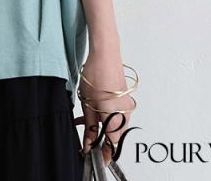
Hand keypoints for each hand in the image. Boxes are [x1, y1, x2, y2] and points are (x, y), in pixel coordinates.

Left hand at [76, 49, 132, 167]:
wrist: (105, 52)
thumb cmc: (97, 75)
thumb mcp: (88, 104)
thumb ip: (90, 127)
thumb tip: (89, 144)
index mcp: (117, 118)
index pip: (113, 145)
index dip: (104, 154)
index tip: (95, 157)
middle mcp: (125, 114)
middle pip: (114, 135)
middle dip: (100, 139)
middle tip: (86, 140)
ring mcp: (126, 106)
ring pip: (114, 124)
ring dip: (100, 126)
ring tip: (84, 122)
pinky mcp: (124, 98)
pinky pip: (116, 113)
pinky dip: (104, 115)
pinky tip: (91, 111)